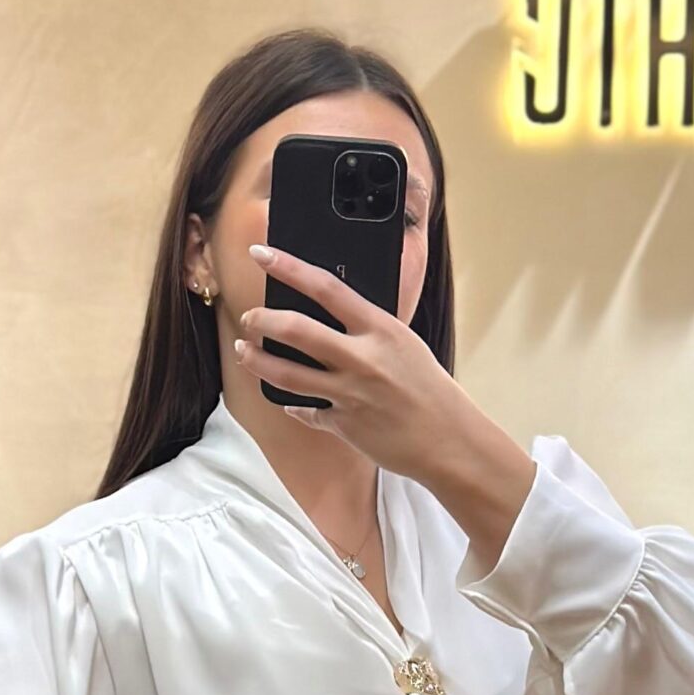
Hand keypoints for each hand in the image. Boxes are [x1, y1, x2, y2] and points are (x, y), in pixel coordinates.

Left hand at [234, 239, 466, 481]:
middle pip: (296, 330)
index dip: (288, 267)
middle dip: (263, 320)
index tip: (262, 254)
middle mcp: (361, 359)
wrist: (448, 440)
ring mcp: (350, 394)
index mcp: (380, 329)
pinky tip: (289, 402)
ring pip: (287, 375)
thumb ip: (368, 328)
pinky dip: (296, 406)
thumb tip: (332, 313)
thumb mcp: (403, 344)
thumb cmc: (430, 389)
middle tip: (250, 318)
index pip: (325, 287)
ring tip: (245, 352)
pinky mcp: (343, 425)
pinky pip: (307, 411)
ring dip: (258, 361)